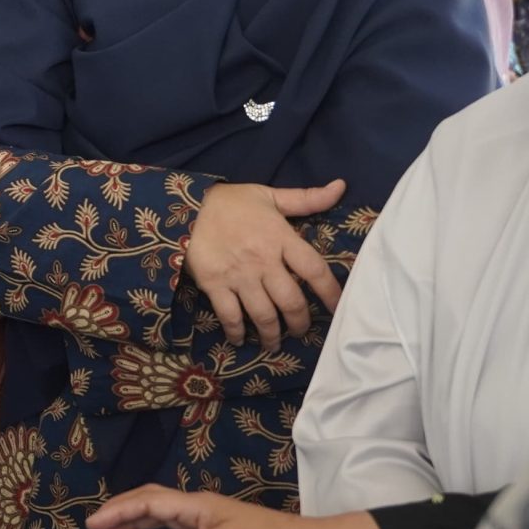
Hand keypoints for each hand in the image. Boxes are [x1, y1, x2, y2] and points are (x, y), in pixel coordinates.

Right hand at [182, 180, 347, 346]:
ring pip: (263, 315)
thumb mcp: (270, 196)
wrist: (188, 205)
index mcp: (281, 238)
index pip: (314, 270)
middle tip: (301, 331)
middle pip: (291, 301)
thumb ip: (307, 198)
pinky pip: (230, 315)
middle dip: (299, 323)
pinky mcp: (214, 284)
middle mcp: (263, 260)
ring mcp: (238, 275)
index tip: (337, 308)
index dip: (330, 293)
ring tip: (274, 342)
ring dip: (272, 335)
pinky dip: (237, 332)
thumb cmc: (234, 202)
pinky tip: (240, 339)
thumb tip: (341, 186)